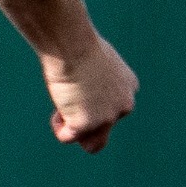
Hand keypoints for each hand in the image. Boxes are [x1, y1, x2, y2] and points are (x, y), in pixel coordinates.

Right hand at [42, 35, 136, 153]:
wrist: (72, 44)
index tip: (78, 86)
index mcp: (129, 87)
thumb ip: (96, 75)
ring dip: (77, 133)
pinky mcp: (86, 124)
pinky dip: (59, 128)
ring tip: (63, 112)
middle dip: (86, 120)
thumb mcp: (94, 57)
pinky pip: (67, 138)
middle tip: (71, 100)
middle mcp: (124, 105)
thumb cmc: (77, 42)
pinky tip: (56, 113)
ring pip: (93, 144)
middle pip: (105, 128)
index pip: (114, 108)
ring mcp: (107, 117)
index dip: (93, 102)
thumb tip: (83, 87)